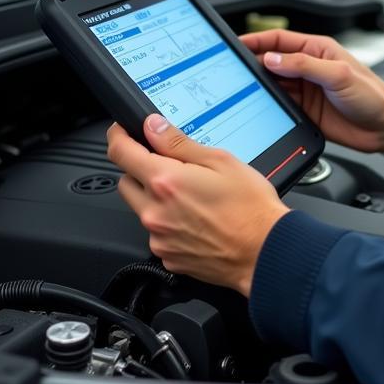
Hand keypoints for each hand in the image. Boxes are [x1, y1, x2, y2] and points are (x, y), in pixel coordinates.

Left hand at [106, 115, 289, 296]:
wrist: (265, 251)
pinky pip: (157, 233)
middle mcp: (155, 212)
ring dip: (155, 197)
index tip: (123, 130)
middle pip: (126, 181)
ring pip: (141, 209)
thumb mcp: (220, 160)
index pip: (121, 152)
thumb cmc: (250, 208)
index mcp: (165, 181)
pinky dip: (169, 222)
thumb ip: (179, 143)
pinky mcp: (167, 257)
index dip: (118, 135)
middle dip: (140, 169)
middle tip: (171, 165)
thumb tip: (153, 126)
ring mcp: (159, 238)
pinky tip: (196, 219)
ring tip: (193, 196)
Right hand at [239, 29, 383, 152]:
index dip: (256, 40)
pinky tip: (259, 107)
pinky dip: (268, 106)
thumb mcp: (337, 74)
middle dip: (252, 64)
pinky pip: (280, 105)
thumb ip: (304, 65)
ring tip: (241, 89)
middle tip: (233, 70)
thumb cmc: (372, 95)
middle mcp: (309, 68)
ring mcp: (306, 90)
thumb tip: (272, 58)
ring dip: (259, 87)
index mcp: (317, 49)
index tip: (236, 44)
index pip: (279, 40)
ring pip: (273, 84)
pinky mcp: (305, 111)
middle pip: (272, 62)